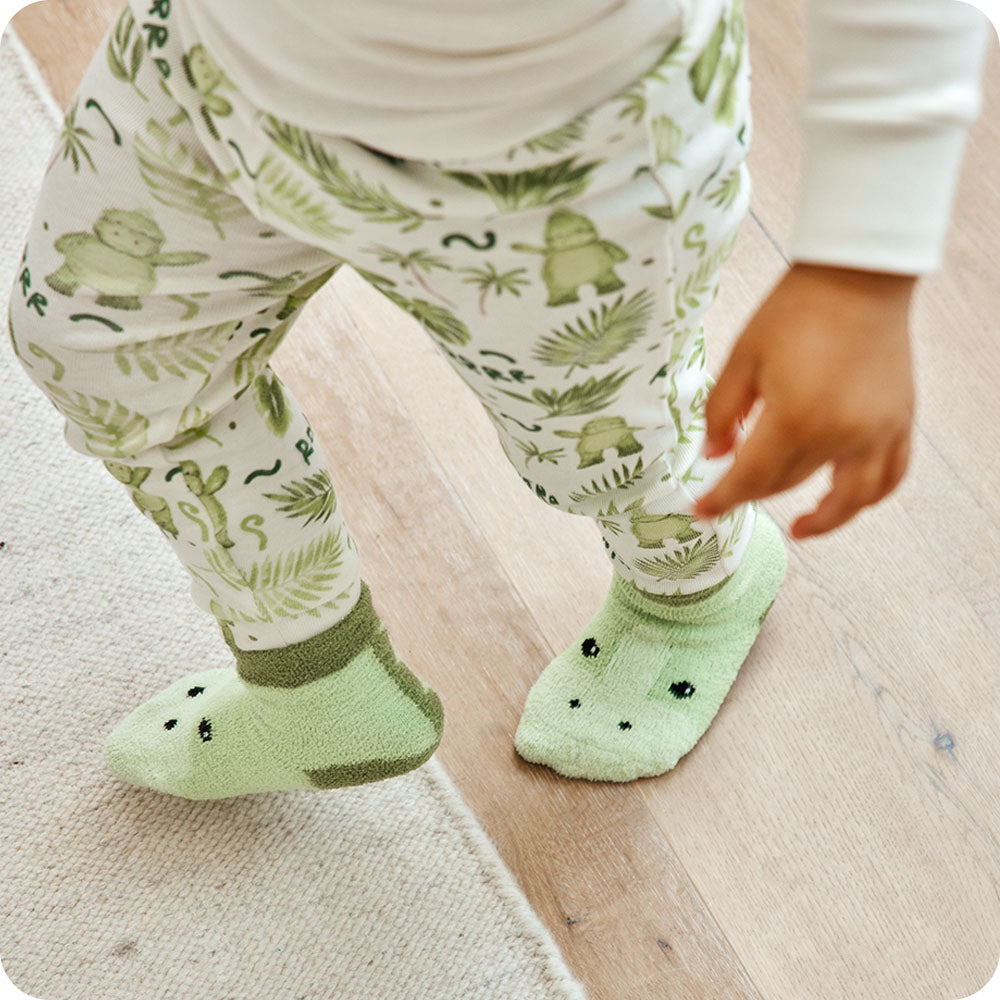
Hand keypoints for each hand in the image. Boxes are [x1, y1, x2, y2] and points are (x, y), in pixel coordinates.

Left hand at [692, 263, 916, 538]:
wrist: (858, 276)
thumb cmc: (795, 311)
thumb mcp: (742, 358)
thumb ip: (722, 412)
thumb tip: (714, 455)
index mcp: (796, 417)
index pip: (751, 476)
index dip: (722, 498)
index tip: (701, 511)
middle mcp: (842, 433)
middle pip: (789, 482)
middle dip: (753, 493)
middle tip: (728, 496)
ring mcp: (878, 431)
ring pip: (850, 498)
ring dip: (824, 519)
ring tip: (800, 529)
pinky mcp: (900, 420)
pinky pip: (890, 476)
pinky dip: (868, 496)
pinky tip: (847, 501)